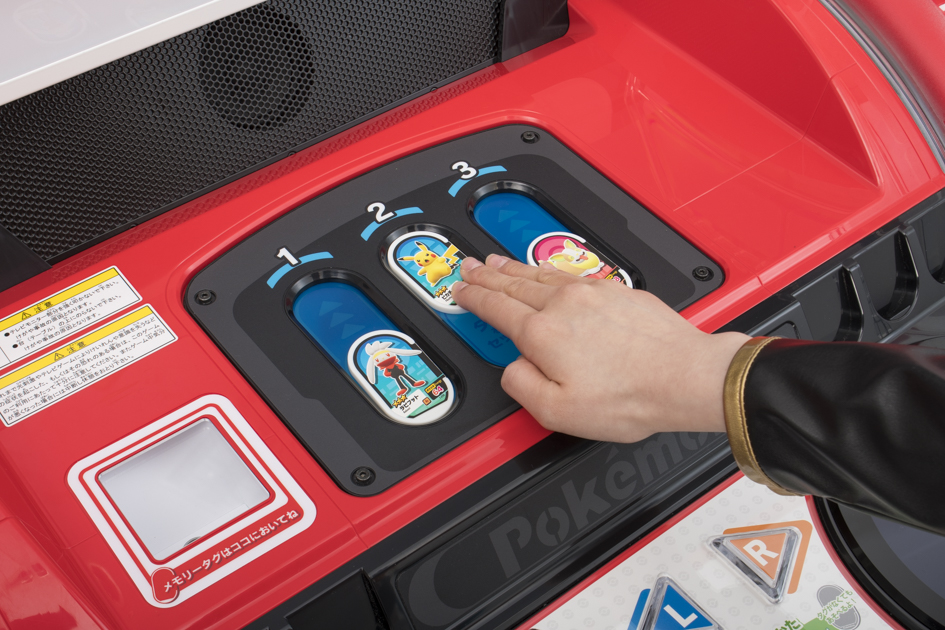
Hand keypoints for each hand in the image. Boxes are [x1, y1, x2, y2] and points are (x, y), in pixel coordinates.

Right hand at [452, 255, 748, 441]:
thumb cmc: (630, 396)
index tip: (460, 290)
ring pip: (540, 274)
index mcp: (543, 333)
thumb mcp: (557, 411)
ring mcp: (592, 293)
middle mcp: (564, 304)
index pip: (496, 308)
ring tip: (497, 261)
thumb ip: (522, 386)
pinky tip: (546, 269)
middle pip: (514, 284)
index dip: (473, 298)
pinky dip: (547, 269)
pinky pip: (570, 273)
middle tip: (469, 267)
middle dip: (487, 275)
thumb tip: (513, 367)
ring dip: (513, 267)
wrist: (684, 376)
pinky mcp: (617, 291)